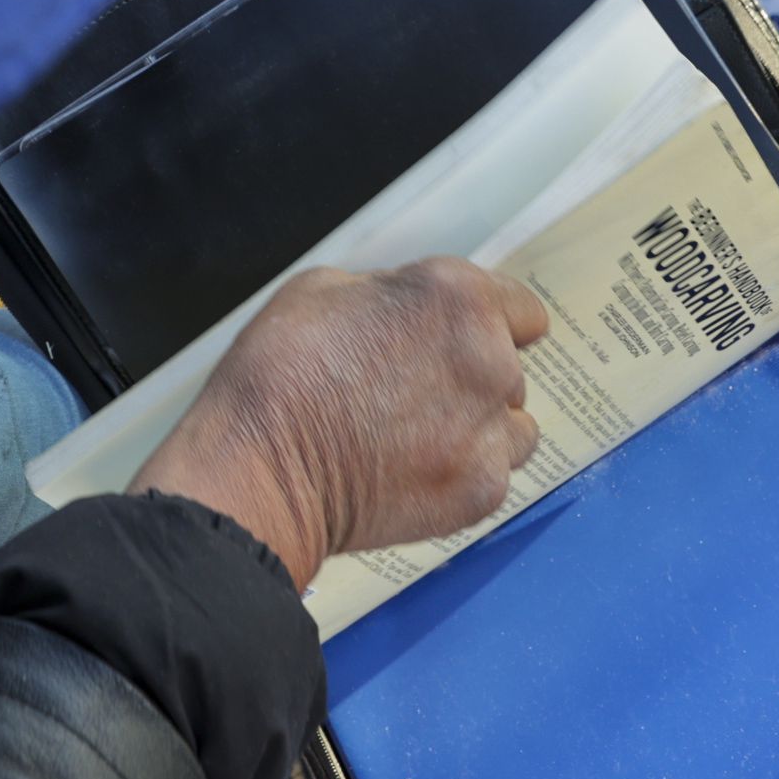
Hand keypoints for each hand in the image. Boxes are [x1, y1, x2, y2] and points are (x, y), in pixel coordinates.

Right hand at [133, 259, 550, 588]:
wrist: (257, 471)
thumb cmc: (281, 373)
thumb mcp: (323, 288)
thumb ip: (392, 293)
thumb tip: (412, 313)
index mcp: (457, 298)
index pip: (521, 310)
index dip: (484, 324)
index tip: (456, 343)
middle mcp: (491, 360)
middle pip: (512, 369)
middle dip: (473, 378)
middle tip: (413, 394)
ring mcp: (491, 432)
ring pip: (514, 426)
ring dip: (480, 430)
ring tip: (418, 439)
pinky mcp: (481, 490)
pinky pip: (494, 475)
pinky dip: (462, 475)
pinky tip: (413, 473)